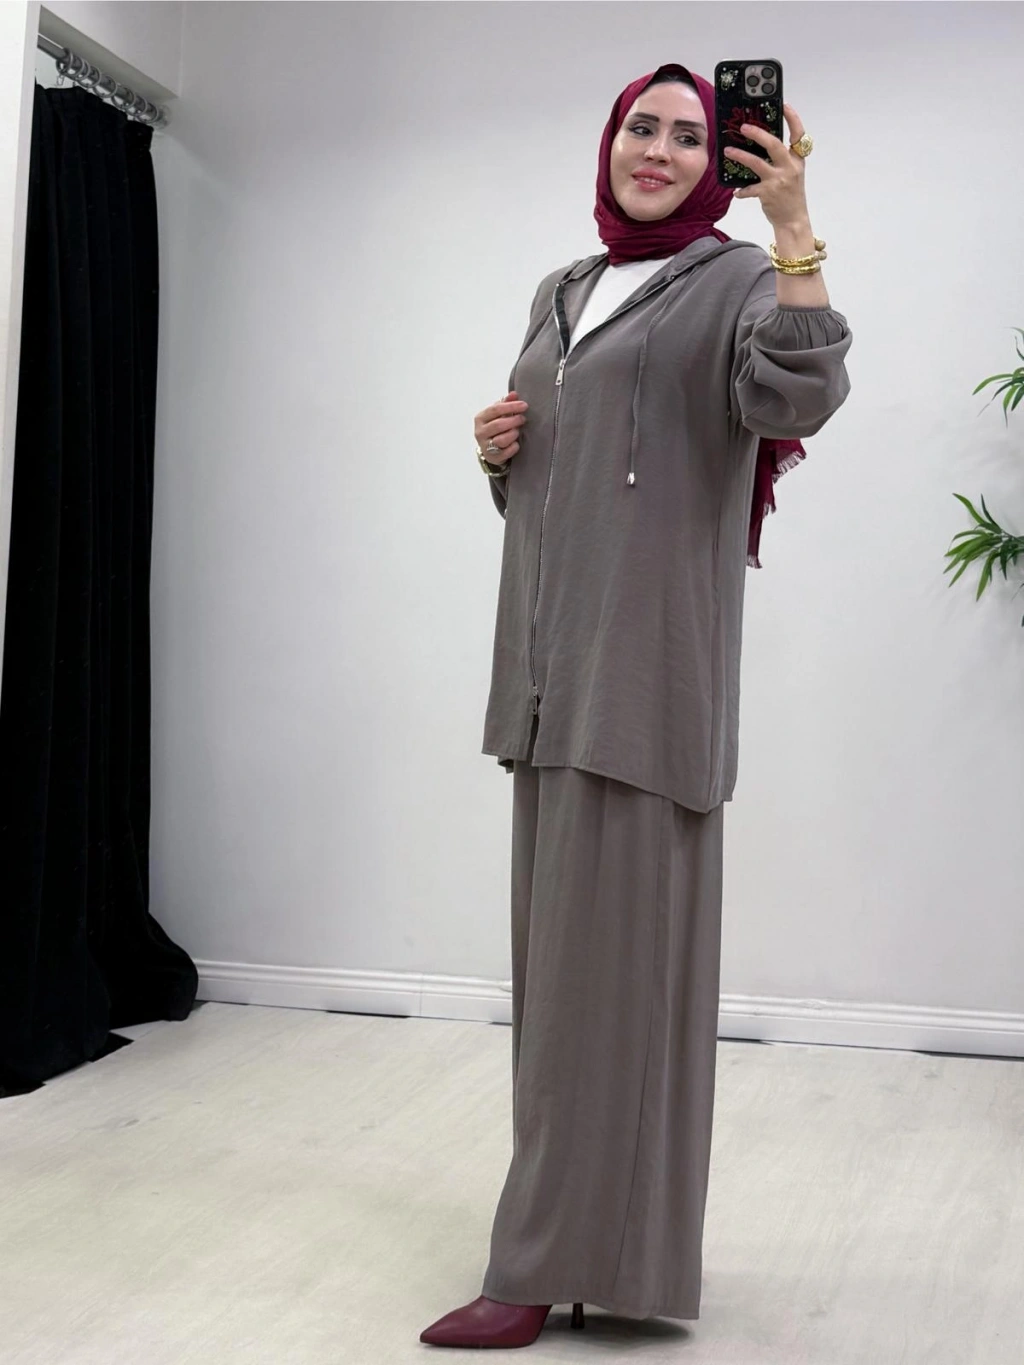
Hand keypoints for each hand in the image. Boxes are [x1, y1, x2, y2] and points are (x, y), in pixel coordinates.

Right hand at [474, 391, 527, 464]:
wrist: (489, 449)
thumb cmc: (495, 428)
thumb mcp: (498, 415)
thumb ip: (506, 403)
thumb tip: (514, 394)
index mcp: (480, 418)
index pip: (495, 409)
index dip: (510, 406)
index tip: (524, 405)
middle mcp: (480, 432)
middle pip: (498, 424)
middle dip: (514, 420)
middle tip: (523, 419)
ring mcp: (485, 446)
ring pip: (501, 439)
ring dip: (513, 434)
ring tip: (518, 431)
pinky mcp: (492, 457)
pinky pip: (506, 452)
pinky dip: (514, 447)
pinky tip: (516, 443)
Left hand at [724, 102, 810, 229]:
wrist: (793, 220)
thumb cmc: (790, 195)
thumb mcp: (792, 173)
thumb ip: (781, 159)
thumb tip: (760, 145)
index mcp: (797, 160)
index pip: (799, 135)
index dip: (792, 118)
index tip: (784, 106)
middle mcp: (790, 167)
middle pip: (774, 144)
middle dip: (758, 133)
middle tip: (744, 127)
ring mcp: (779, 180)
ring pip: (756, 163)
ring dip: (740, 156)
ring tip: (728, 151)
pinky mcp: (768, 193)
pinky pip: (749, 188)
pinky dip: (741, 190)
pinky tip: (736, 192)